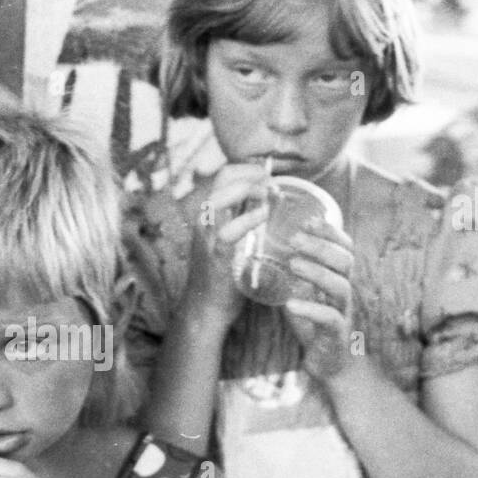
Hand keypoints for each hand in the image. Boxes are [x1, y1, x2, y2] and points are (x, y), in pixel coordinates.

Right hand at [182, 163, 272, 328]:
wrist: (204, 309)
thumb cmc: (222, 276)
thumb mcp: (231, 239)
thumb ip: (245, 218)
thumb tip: (270, 195)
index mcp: (207, 214)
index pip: (224, 174)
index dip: (249, 168)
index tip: (269, 177)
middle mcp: (203, 220)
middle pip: (223, 177)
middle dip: (253, 173)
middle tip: (273, 183)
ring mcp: (207, 237)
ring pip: (222, 197)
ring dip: (250, 189)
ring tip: (270, 194)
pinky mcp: (216, 256)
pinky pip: (230, 230)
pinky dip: (250, 218)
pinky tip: (265, 215)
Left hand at [282, 212, 356, 383]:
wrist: (331, 364)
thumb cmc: (315, 326)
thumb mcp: (304, 294)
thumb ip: (294, 275)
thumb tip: (269, 249)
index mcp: (338, 279)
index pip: (344, 248)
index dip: (330, 232)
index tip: (308, 219)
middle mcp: (345, 293)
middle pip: (345, 261)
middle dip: (321, 246)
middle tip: (294, 238)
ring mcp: (344, 313)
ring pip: (341, 286)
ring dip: (317, 273)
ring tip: (293, 264)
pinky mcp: (337, 335)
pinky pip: (330, 319)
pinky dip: (311, 310)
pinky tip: (291, 304)